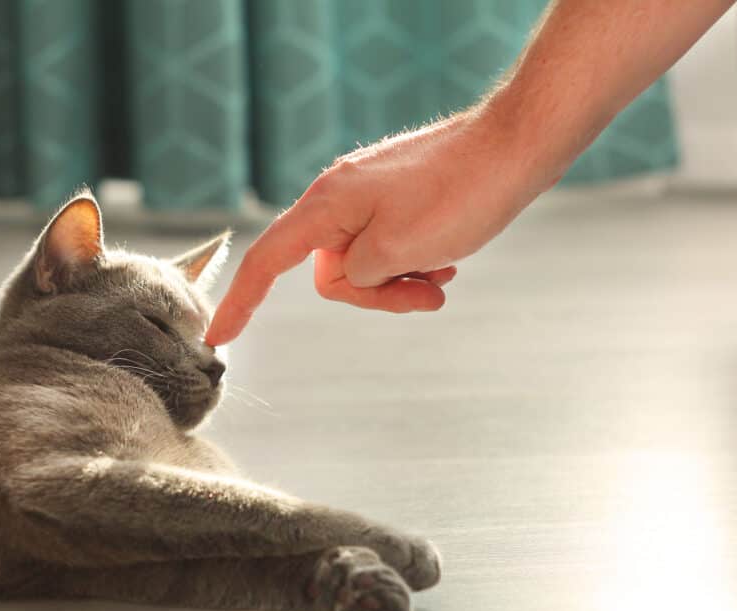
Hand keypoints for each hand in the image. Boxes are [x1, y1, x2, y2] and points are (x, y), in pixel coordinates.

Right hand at [206, 110, 540, 345]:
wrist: (516, 146)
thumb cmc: (460, 194)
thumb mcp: (398, 251)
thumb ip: (355, 274)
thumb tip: (349, 273)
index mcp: (327, 206)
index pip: (267, 261)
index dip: (241, 302)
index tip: (220, 337)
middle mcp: (339, 197)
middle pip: (332, 271)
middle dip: (376, 294)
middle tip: (425, 295)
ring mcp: (368, 196)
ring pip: (366, 263)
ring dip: (402, 281)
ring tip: (443, 276)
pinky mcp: (395, 198)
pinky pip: (388, 245)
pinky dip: (414, 263)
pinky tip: (447, 259)